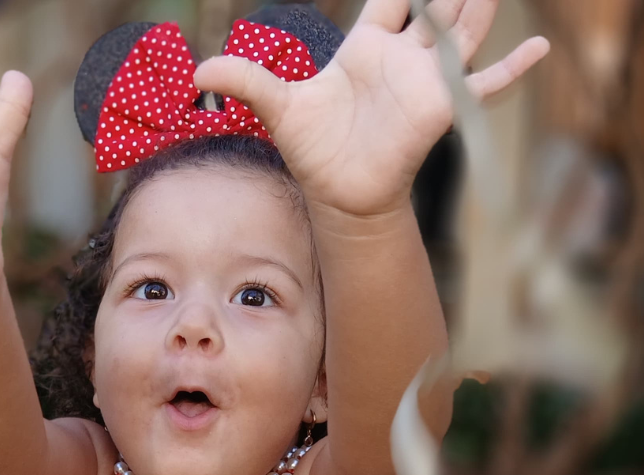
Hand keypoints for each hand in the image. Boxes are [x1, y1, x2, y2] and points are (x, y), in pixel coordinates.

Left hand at [193, 0, 549, 215]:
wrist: (337, 194)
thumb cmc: (311, 149)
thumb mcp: (276, 107)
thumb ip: (243, 79)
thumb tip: (196, 70)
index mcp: (363, 48)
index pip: (389, 1)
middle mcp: (400, 59)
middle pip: (432, 7)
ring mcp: (423, 81)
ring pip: (459, 32)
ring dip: (476, 7)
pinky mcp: (440, 109)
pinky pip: (483, 86)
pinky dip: (511, 68)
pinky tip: (539, 46)